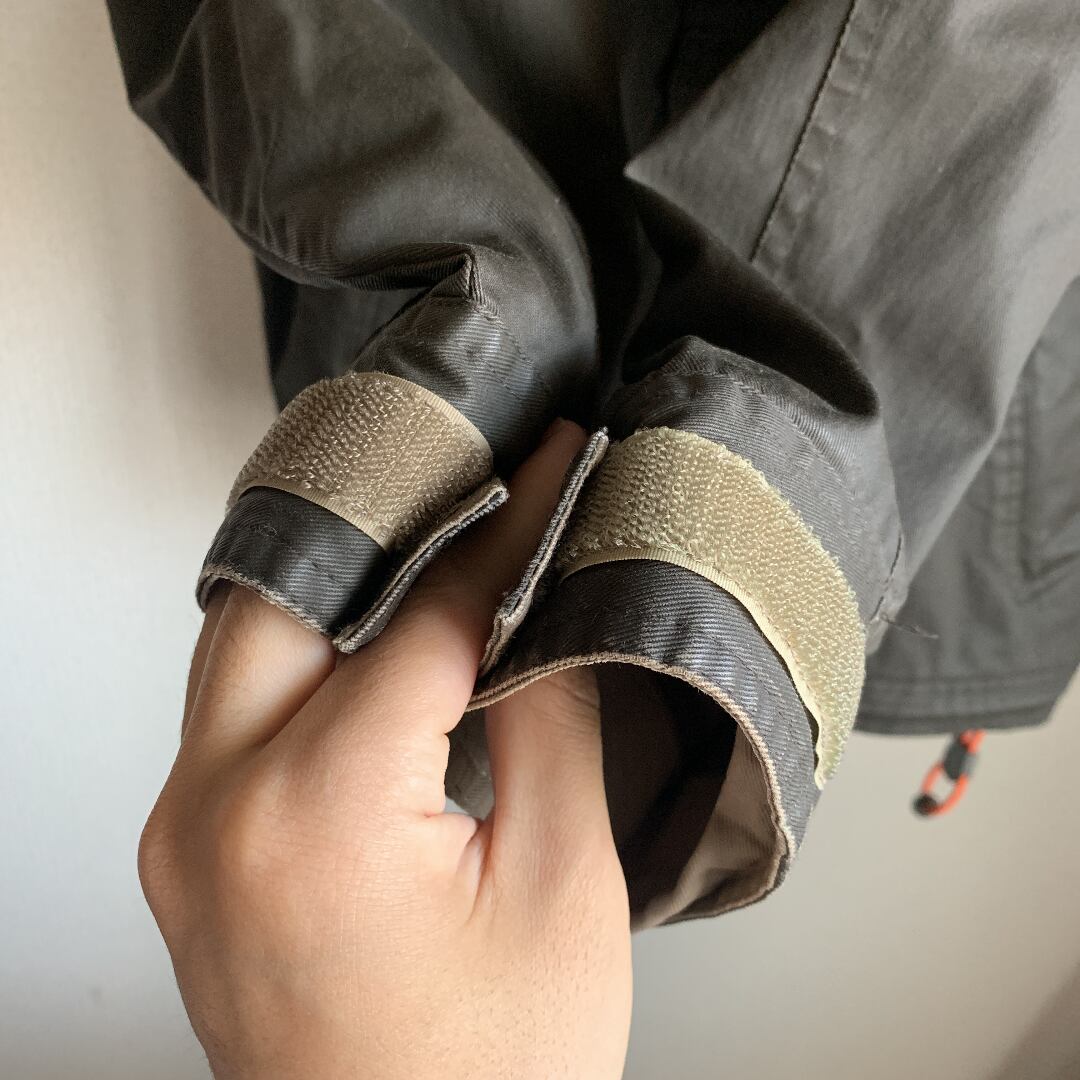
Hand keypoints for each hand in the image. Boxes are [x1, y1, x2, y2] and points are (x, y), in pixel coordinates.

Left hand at [138, 420, 631, 1079]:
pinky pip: (235, 705)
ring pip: (245, 639)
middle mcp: (216, 811)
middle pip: (292, 593)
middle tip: (478, 486)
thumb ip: (549, 714)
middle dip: (392, 526)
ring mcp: (185, 834)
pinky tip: (376, 637)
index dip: (505, 525)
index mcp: (317, 815)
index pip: (424, 611)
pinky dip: (307, 651)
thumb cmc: (497, 1079)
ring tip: (436, 546)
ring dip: (341, 583)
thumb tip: (542, 599)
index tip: (547, 465)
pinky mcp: (189, 852)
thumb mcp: (562, 887)